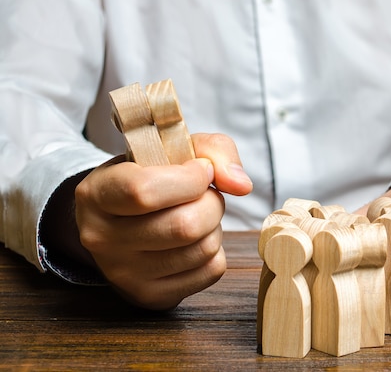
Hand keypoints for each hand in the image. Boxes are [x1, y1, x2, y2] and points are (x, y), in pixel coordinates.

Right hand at [75, 133, 252, 309]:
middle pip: (183, 226)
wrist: (122, 220)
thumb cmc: (151, 176)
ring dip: (215, 226)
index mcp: (96, 194)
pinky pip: (211, 271)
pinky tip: (196, 239)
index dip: (189, 179)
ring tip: (198, 214)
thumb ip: (212, 151)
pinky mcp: (151, 295)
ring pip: (202, 249)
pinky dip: (216, 250)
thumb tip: (241, 184)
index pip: (144, 191)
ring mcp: (124, 273)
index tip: (200, 169)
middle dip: (212, 203)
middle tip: (206, 194)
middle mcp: (102, 239)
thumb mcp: (172, 148)